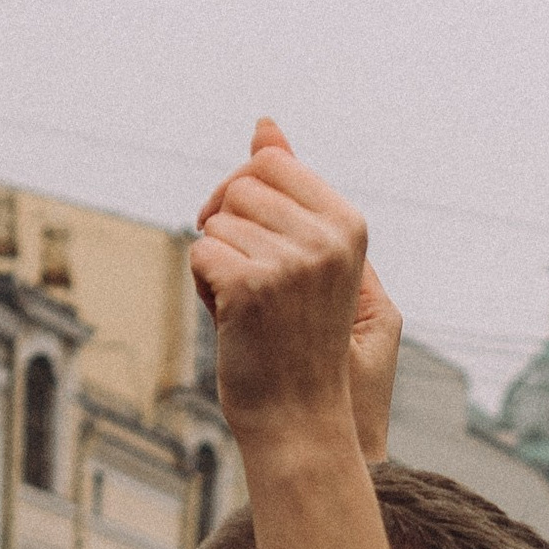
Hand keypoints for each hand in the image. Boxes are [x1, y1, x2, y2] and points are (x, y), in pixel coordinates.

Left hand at [191, 119, 399, 548]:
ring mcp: (291, 261)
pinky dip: (204, 287)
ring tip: (248, 309)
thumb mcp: (308, 254)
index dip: (246, 199)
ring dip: (216, 262)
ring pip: (214, 221)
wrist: (300, 423)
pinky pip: (200, 253)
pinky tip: (233, 321)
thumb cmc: (301, 341)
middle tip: (250, 283)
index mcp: (349, 226)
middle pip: (237, 187)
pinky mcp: (252, 285)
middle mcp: (326, 238)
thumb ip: (289, 186)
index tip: (257, 240)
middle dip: (226, 227)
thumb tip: (266, 125)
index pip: (269, 164)